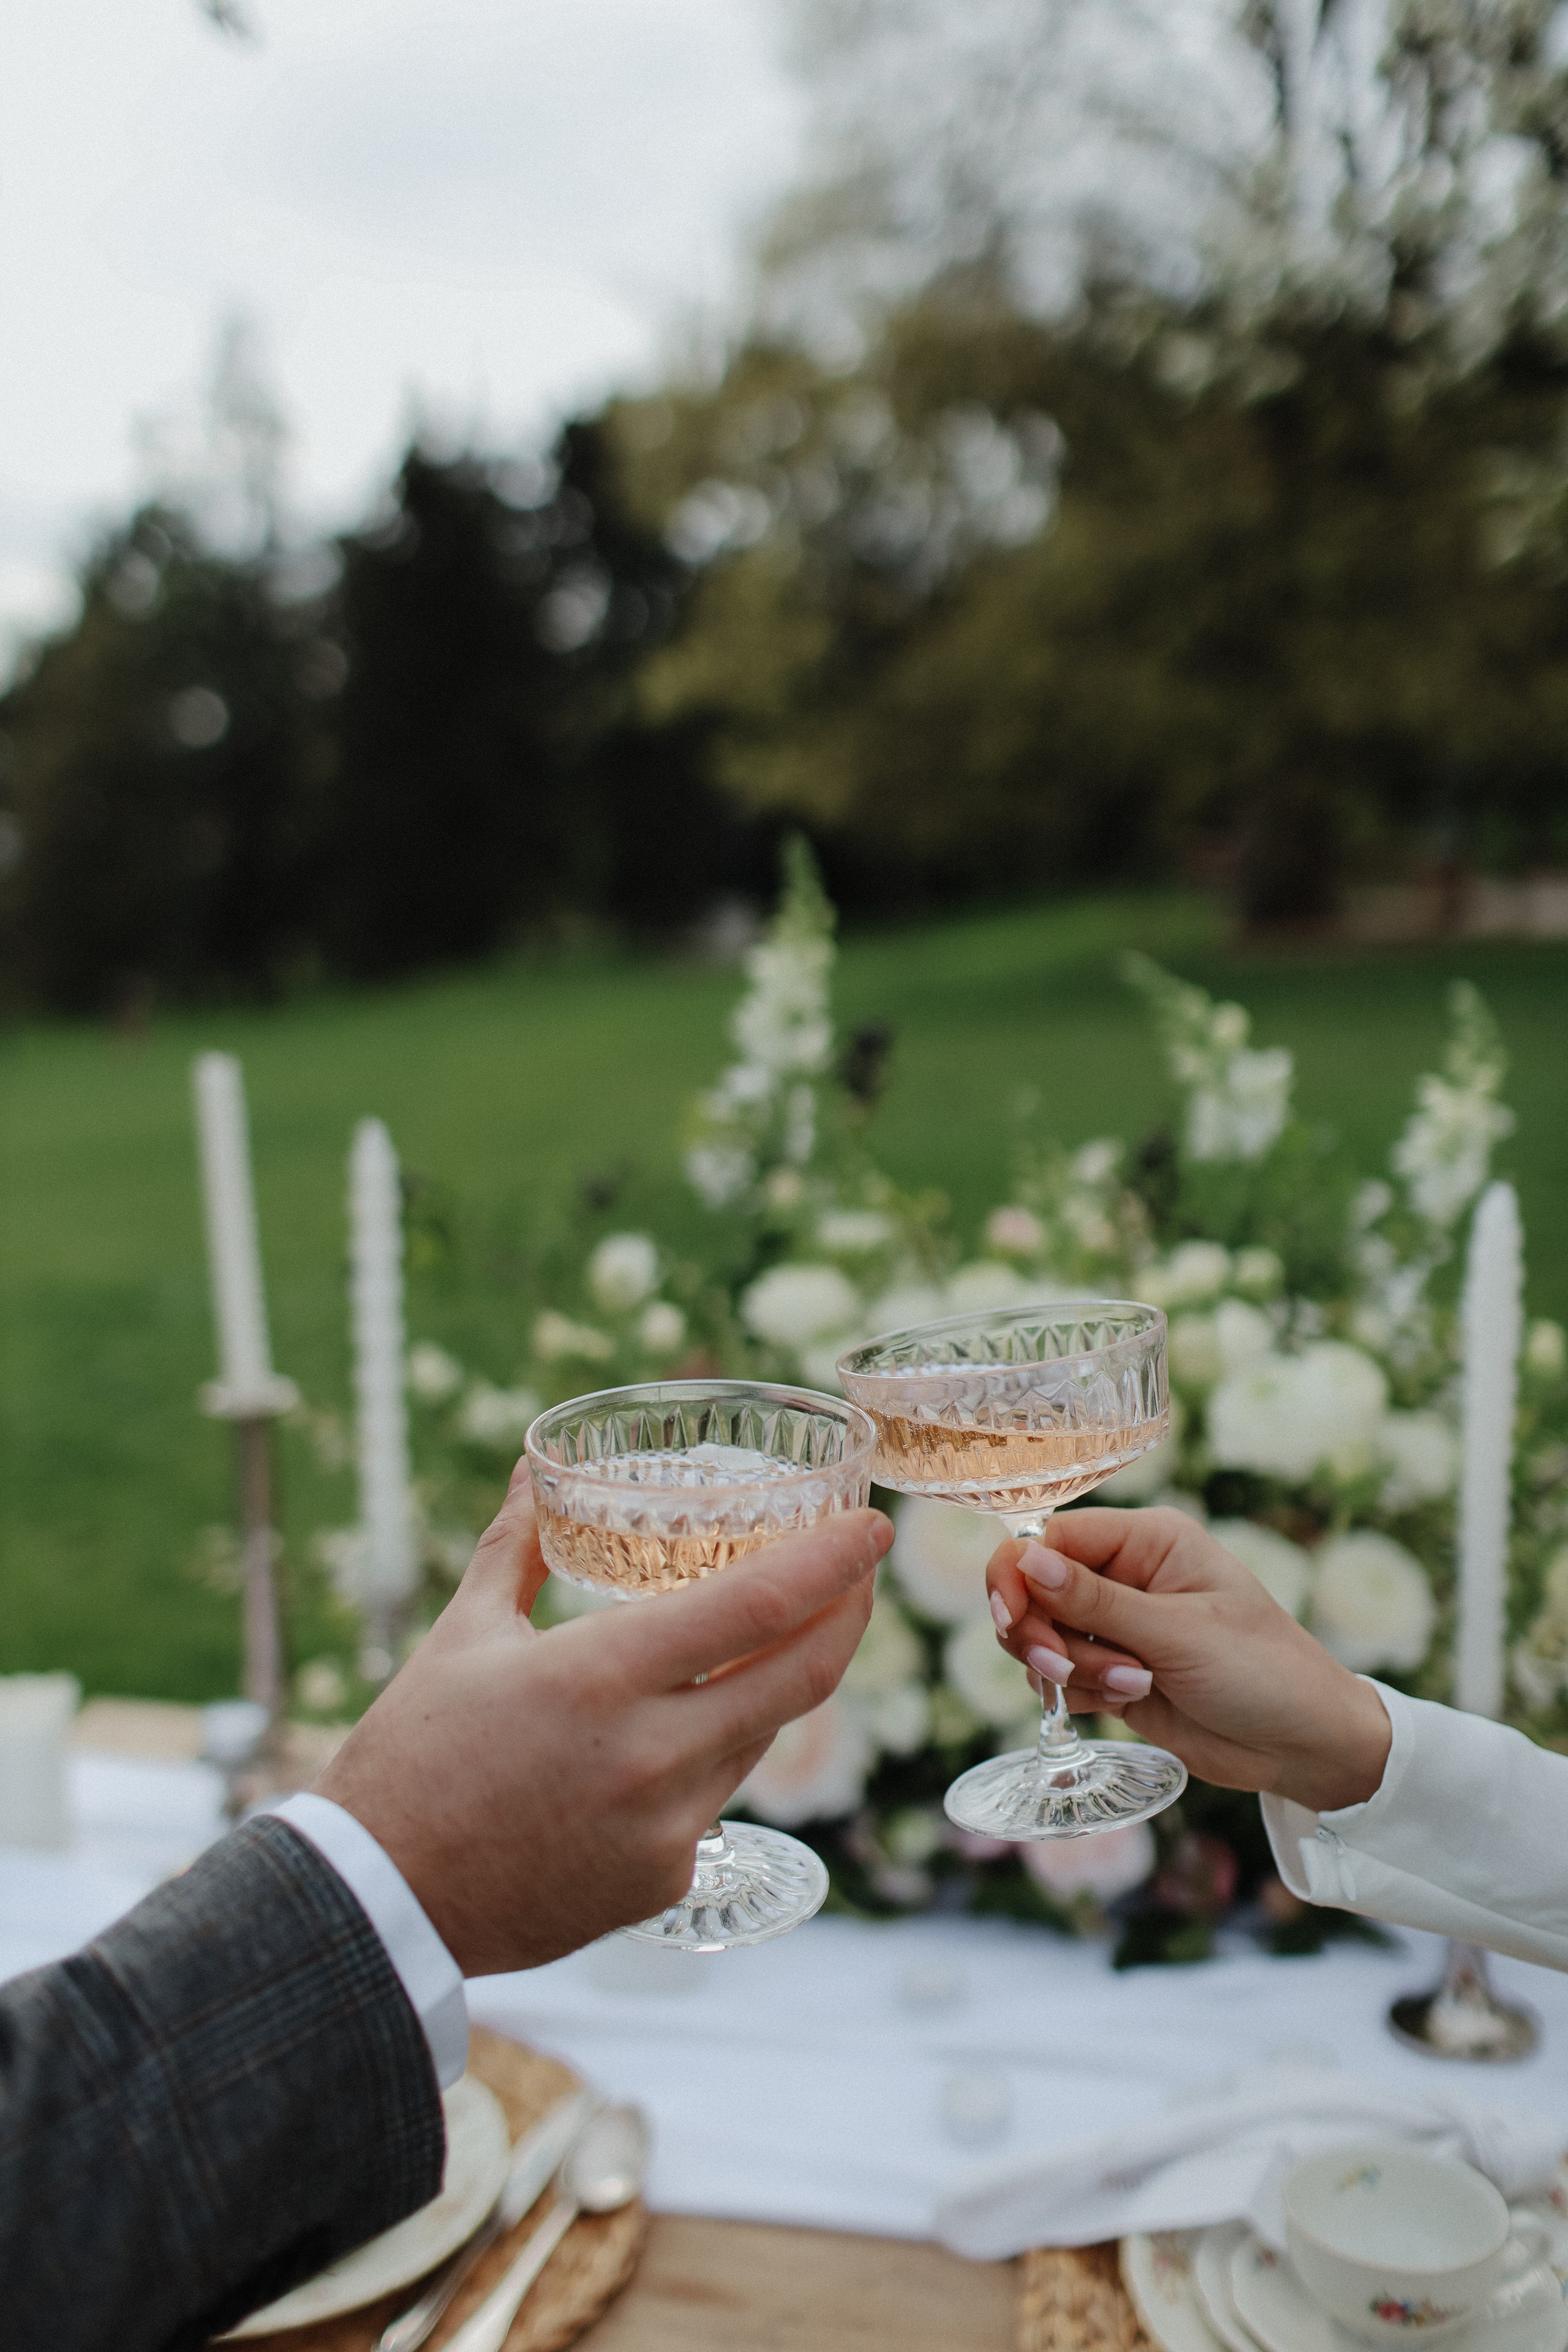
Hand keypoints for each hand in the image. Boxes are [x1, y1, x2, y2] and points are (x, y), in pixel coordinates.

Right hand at [317, 1463, 890, 1973]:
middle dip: (848, 1613)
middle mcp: (651, 1755)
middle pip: (802, 1676)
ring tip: (774, 1632)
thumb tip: (535, 1468)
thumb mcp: (461, 1635)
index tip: (871, 1524)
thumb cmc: (411, 1758)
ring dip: (780, 1680)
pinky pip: (716, 1797)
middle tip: (860, 1569)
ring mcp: (665, 1828)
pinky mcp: (662, 1881)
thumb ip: (515, 1547)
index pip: (759, 1608)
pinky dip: (714, 1750)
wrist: (379, 1904)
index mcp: (600, 1677)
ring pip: (762, 1735)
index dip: (833, 1562)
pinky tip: (684, 1726)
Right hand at [987, 1507, 1391, 1812]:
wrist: (1305, 1747)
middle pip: (1033, 1589)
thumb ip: (1096, 1602)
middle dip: (1040, 1633)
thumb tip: (1025, 1559)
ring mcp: (1117, 1627)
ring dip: (1070, 1670)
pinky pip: (1060, 1678)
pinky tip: (1132, 1701)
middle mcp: (1125, 1575)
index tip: (1012, 1620)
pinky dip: (1079, 1695)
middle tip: (1062, 1670)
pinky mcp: (1113, 1674)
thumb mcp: (1180, 1633)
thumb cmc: (1263, 1672)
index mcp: (1147, 1540)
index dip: (1018, 1574)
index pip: (1051, 1539)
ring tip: (1133, 1685)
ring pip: (1042, 1637)